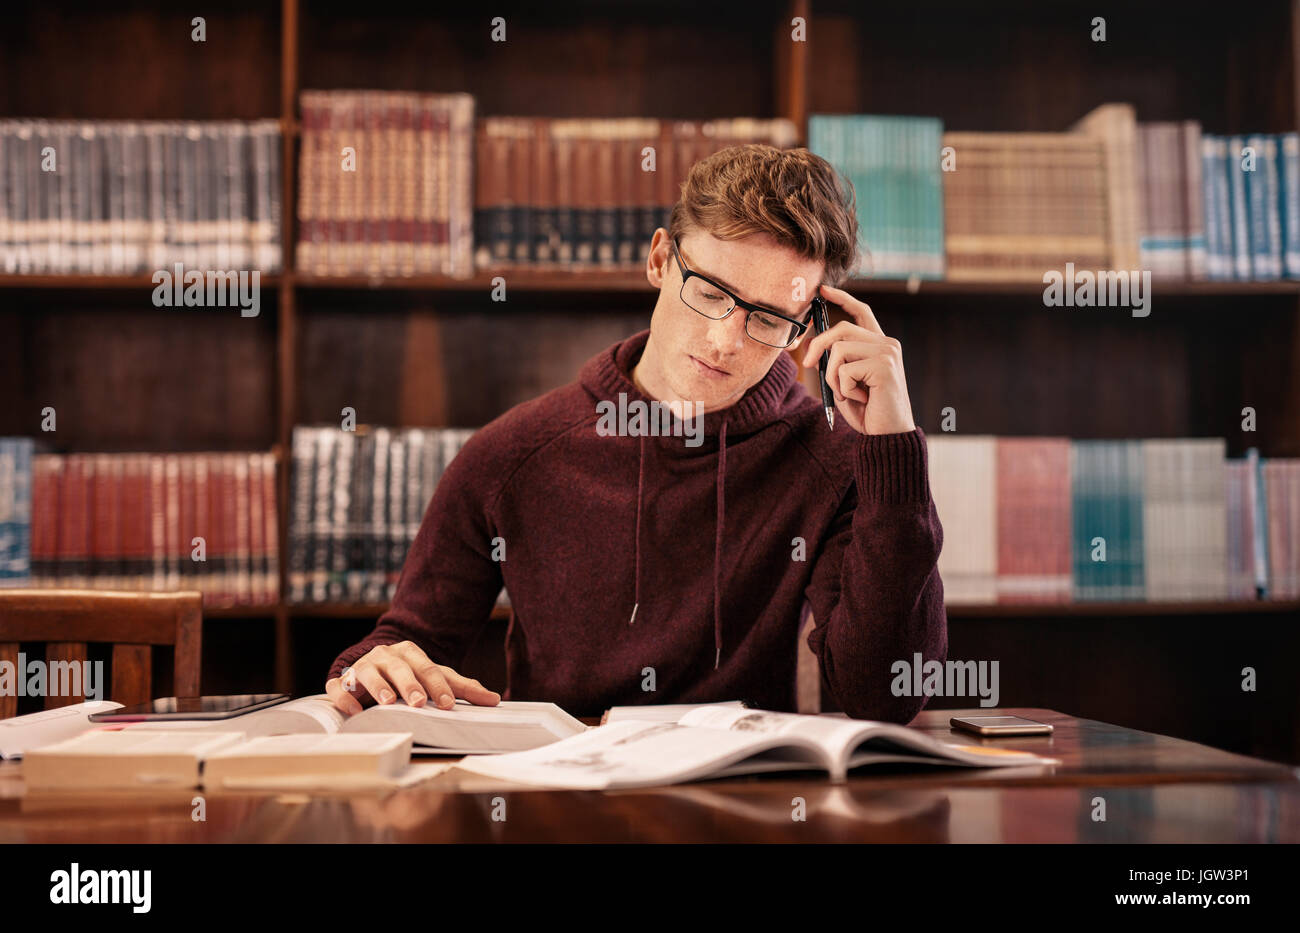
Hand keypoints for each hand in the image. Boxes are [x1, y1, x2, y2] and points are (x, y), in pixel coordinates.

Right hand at [325, 640, 500, 714]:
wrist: (368, 670)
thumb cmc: (406, 677)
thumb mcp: (433, 679)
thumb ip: (460, 688)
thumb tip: (494, 699)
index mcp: (410, 653)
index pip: (428, 668)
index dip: (439, 686)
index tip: (449, 704)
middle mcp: (385, 656)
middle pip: (399, 667)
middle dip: (410, 684)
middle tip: (419, 702)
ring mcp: (361, 666)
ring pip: (368, 672)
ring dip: (378, 686)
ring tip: (387, 702)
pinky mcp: (342, 680)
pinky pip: (340, 686)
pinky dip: (345, 697)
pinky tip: (355, 711)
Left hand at [799, 284, 915, 435]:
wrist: (887, 435)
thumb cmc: (867, 411)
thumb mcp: (843, 382)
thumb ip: (832, 361)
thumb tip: (810, 341)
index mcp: (879, 345)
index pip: (861, 312)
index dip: (842, 299)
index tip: (823, 290)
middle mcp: (887, 344)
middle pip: (841, 330)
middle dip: (818, 346)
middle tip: (807, 364)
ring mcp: (888, 353)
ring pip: (839, 350)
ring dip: (832, 377)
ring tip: (846, 394)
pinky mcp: (884, 366)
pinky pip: (844, 370)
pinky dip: (843, 388)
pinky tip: (861, 399)